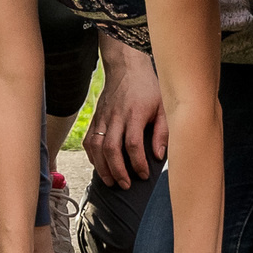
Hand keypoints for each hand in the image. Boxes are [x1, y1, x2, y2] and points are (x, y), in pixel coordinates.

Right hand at [85, 37, 166, 189]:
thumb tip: (159, 155)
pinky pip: (89, 140)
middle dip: (117, 171)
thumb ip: (163, 132)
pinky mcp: (95, 118)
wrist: (126, 67)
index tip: (144, 174)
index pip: (132, 144)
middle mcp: (115, 117)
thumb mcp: (163, 107)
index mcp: (134, 114)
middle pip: (111, 148)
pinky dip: (92, 156)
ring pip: (96, 146)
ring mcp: (102, 117)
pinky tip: (100, 166)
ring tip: (111, 181)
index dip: (138, 163)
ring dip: (102, 167)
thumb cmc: (147, 87)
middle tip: (125, 185)